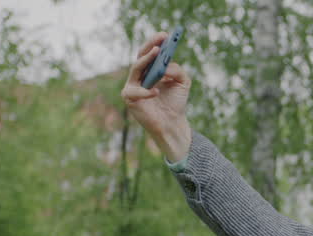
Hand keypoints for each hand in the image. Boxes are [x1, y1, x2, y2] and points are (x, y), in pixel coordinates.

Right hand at [120, 32, 192, 161]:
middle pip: (141, 56)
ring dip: (146, 60)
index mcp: (151, 69)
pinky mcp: (130, 98)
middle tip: (160, 41)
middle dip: (150, 46)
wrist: (173, 123)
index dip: (156, 42)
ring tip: (156, 53)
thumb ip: (177, 70)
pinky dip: (146, 91)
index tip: (165, 35)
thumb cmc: (176, 102)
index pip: (150, 52)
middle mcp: (140, 75)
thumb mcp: (182, 82)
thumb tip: (165, 66)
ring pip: (135, 69)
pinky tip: (156, 91)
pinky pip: (136, 91)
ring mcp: (133, 85)